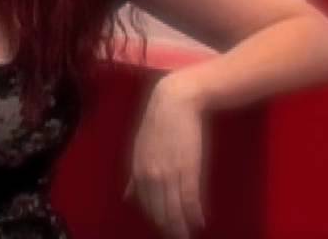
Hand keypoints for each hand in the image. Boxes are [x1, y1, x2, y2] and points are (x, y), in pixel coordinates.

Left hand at [126, 73, 206, 238]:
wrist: (175, 101)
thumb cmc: (159, 122)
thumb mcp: (140, 148)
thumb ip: (135, 174)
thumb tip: (128, 196)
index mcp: (137, 169)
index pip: (145, 203)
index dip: (154, 218)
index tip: (162, 228)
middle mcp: (151, 174)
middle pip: (160, 209)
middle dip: (168, 226)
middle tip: (176, 237)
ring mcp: (170, 171)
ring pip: (175, 207)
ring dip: (181, 225)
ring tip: (187, 235)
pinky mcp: (188, 168)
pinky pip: (190, 197)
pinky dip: (194, 212)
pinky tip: (199, 222)